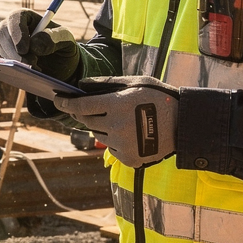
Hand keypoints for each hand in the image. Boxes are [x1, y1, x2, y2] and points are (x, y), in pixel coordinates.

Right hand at [0, 10, 79, 80]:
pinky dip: (13, 69)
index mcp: (27, 17)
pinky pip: (1, 63)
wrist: (58, 65)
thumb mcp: (66, 40)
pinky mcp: (3, 57)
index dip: (18, 32)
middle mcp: (12, 28)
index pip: (16, 17)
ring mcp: (5, 43)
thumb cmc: (62, 46)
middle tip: (30, 64)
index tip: (25, 49)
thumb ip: (54, 38)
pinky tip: (28, 74)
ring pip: (1, 50)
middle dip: (15, 51)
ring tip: (36, 69)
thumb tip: (35, 44)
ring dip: (16, 62)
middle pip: (3, 34)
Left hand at [50, 76, 178, 166]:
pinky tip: (132, 134)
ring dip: (104, 127)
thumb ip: (108, 84)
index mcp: (117, 105)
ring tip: (125, 120)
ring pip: (99, 135)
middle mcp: (116, 126)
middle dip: (86, 113)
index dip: (66, 103)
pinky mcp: (127, 159)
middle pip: (87, 121)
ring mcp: (122, 145)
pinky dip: (116, 141)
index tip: (57, 100)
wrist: (184, 125)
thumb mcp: (136, 83)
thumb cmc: (159, 98)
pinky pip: (111, 149)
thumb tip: (82, 85)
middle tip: (93, 108)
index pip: (82, 106)